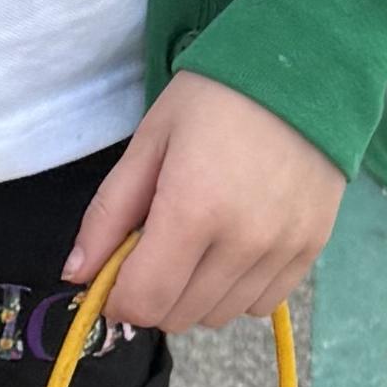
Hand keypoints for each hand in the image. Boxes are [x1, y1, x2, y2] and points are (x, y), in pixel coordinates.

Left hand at [64, 73, 346, 334]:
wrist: (304, 71)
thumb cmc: (215, 99)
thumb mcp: (149, 143)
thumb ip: (109, 214)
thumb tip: (77, 274)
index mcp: (193, 210)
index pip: (144, 302)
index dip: (117, 299)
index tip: (115, 274)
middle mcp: (243, 241)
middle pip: (178, 316)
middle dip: (153, 293)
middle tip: (156, 246)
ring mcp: (282, 249)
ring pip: (219, 315)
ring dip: (195, 294)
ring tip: (198, 243)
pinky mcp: (310, 249)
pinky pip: (260, 303)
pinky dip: (236, 289)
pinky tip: (233, 247)